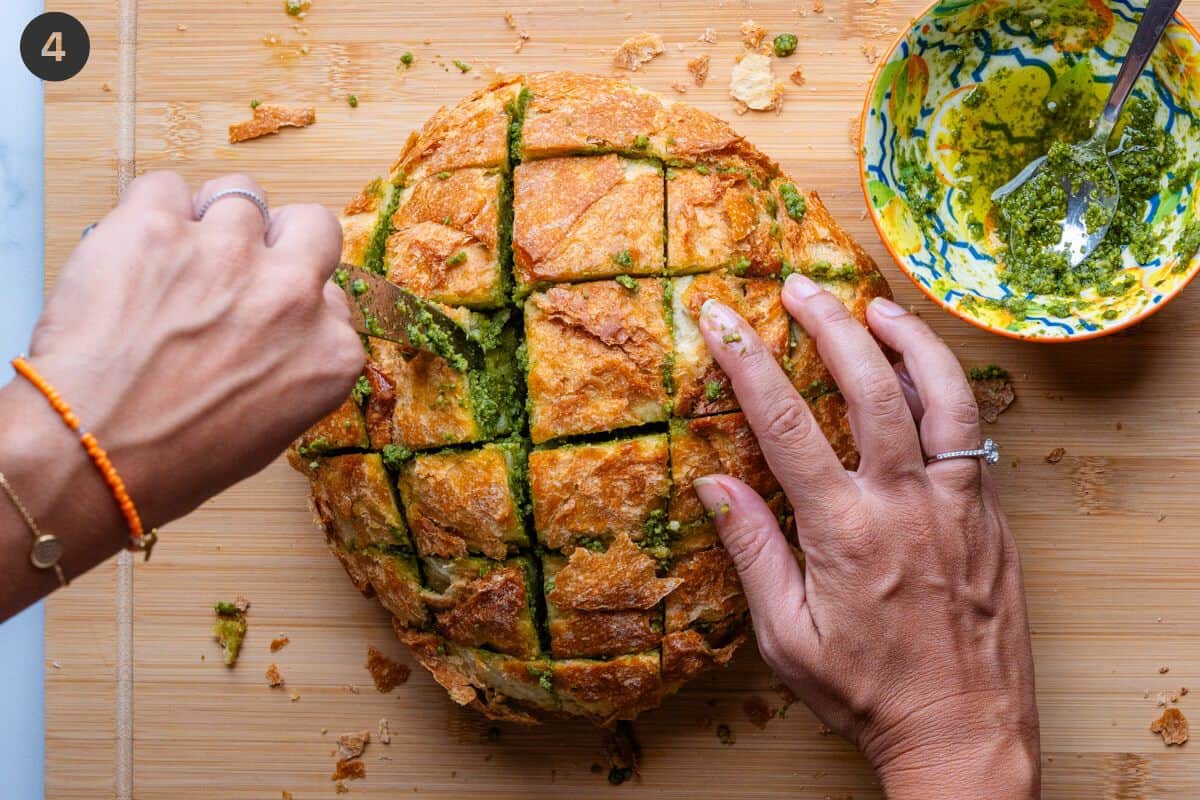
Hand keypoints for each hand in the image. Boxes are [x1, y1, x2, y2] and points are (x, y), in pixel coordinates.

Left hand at [23, 172, 361, 530]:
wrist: (92, 453)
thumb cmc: (173, 459)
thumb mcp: (271, 427)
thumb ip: (293, 363)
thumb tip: (276, 331)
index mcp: (329, 352)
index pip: (332, 296)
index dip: (294, 298)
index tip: (264, 311)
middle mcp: (292, 295)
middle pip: (312, 224)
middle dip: (281, 237)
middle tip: (239, 263)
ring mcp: (230, 253)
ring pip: (240, 194)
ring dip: (212, 220)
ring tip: (174, 258)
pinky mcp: (160, 226)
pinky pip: (164, 187)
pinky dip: (150, 212)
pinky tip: (133, 253)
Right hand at [692, 274, 1038, 798]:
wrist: (963, 729)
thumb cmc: (866, 692)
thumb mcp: (786, 636)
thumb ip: (752, 550)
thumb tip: (712, 482)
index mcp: (845, 531)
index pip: (784, 424)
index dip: (746, 363)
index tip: (720, 318)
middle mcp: (906, 503)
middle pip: (868, 387)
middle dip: (828, 324)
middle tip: (799, 286)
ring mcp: (958, 503)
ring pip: (940, 395)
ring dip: (906, 339)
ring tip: (874, 305)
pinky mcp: (990, 512)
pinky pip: (972, 431)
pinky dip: (945, 387)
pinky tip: (921, 372)